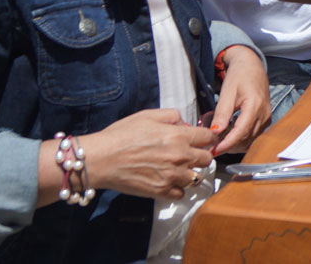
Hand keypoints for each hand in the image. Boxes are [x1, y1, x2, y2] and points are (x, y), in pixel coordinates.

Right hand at [81, 108, 217, 200]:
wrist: (100, 159)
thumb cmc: (121, 136)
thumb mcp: (148, 116)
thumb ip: (172, 117)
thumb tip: (185, 124)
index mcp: (179, 136)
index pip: (209, 137)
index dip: (206, 138)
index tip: (201, 140)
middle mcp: (180, 156)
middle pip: (207, 159)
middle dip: (200, 156)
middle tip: (188, 155)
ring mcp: (172, 176)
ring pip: (196, 178)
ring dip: (189, 174)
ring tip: (177, 170)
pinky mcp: (161, 191)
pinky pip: (181, 194)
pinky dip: (177, 189)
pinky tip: (168, 182)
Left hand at [210, 46, 270, 155]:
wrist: (252, 66)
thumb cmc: (239, 75)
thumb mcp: (227, 92)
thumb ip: (222, 114)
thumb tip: (214, 133)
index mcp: (255, 106)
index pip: (241, 132)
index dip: (227, 144)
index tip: (213, 151)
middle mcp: (264, 114)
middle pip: (246, 139)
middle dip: (228, 146)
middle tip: (211, 147)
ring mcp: (266, 118)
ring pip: (250, 140)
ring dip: (235, 144)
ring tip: (218, 141)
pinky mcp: (265, 119)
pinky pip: (253, 135)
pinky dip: (241, 139)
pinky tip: (229, 135)